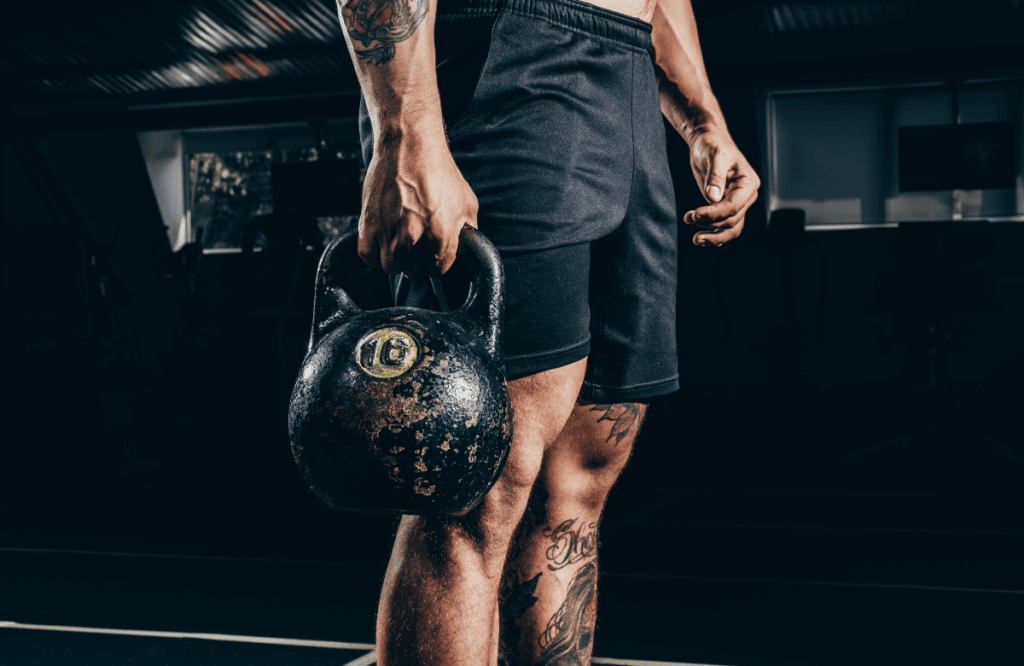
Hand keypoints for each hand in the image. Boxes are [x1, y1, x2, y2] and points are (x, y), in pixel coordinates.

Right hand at [358, 129, 477, 275]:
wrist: (408, 145)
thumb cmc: (438, 169)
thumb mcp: (466, 201)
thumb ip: (469, 230)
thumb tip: (468, 247)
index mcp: (441, 234)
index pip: (440, 269)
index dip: (439, 264)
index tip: (436, 257)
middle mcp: (414, 238)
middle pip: (415, 271)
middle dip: (419, 263)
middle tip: (419, 249)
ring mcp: (389, 232)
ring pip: (391, 267)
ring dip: (397, 261)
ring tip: (401, 248)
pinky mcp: (369, 224)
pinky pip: (367, 256)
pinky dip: (374, 255)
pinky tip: (383, 245)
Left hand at [684, 129, 759, 246]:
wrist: (708, 143)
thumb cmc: (712, 145)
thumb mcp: (714, 155)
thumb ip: (715, 177)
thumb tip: (713, 198)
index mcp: (748, 182)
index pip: (733, 206)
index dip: (714, 214)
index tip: (694, 214)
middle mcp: (746, 196)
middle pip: (732, 220)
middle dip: (710, 224)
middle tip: (688, 219)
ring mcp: (738, 203)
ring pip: (731, 229)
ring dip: (714, 236)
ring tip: (695, 239)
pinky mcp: (726, 208)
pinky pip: (725, 227)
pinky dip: (714, 235)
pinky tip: (701, 238)